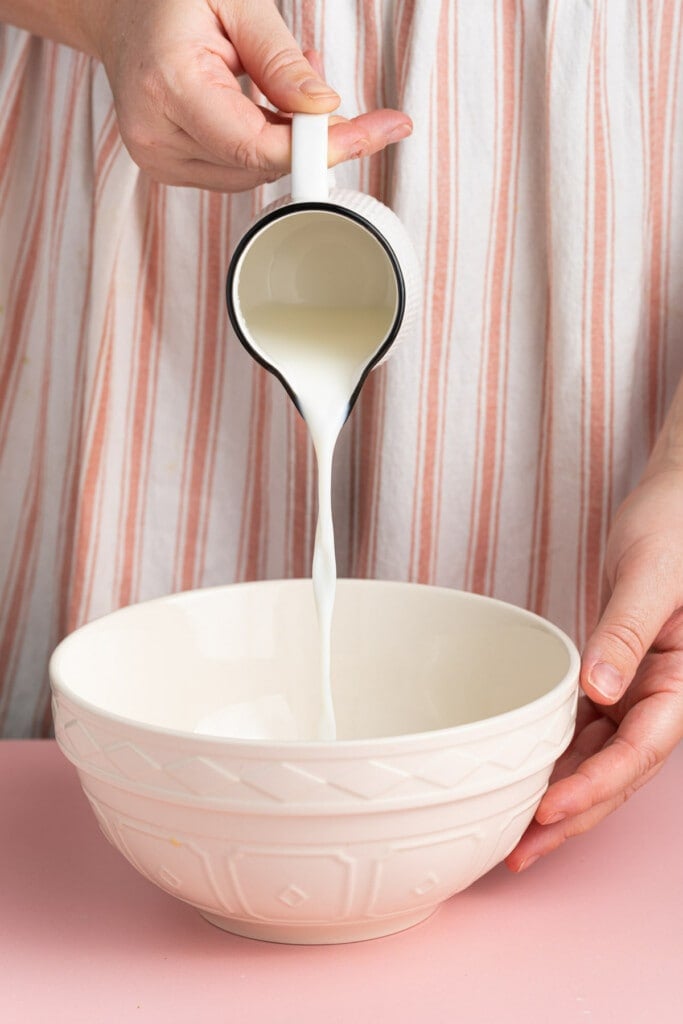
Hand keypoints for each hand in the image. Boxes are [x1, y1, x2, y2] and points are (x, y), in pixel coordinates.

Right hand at [87, 0, 410, 190]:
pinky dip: (264, 145)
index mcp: (168, 87)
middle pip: (260, 165)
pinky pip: (236, 171)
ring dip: (286, 138)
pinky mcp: (168, 169)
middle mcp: (156, 136)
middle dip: (309, 135)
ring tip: (288, 82)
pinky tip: (264, 105)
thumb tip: (324, 108)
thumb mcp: (234, 1)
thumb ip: (280, 59)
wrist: (118, 14)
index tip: (373, 133)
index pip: (258, 147)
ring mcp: (159, 159)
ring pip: (254, 174)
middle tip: (329, 88)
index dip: (321, 146)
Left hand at [507, 464, 682, 871]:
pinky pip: (591, 727)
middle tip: (521, 851)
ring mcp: (641, 688)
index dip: (596, 787)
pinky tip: (531, 776)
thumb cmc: (673, 526)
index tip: (550, 812)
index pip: (641, 749)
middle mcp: (664, 692)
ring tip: (518, 832)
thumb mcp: (650, 575)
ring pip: (604, 757)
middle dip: (574, 815)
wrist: (674, 500)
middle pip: (620, 770)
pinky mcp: (618, 675)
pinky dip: (562, 755)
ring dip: (565, 794)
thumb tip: (602, 691)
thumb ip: (627, 632)